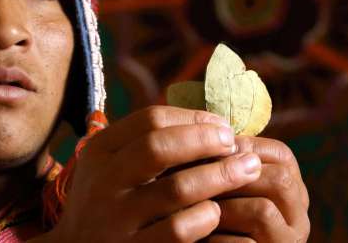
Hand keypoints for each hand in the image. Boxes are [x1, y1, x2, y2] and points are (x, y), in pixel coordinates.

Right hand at [39, 106, 263, 242]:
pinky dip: (205, 216)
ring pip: (176, 189)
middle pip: (160, 147)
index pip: (150, 120)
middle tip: (236, 143)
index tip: (222, 125)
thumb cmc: (109, 205)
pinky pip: (179, 229)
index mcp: (99, 153)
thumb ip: (146, 144)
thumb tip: (212, 119)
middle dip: (206, 140)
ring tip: (248, 169)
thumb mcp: (112, 169)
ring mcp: (116, 220)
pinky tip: (218, 211)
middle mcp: (103, 184)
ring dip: (220, 175)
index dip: (193, 118)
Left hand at [206, 137, 310, 242]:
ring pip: (264, 210)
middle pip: (279, 178)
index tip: (211, 150)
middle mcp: (299, 218)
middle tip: (199, 180)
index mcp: (293, 193)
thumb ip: (229, 167)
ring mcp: (288, 241)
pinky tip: (202, 238)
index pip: (282, 154)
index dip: (245, 146)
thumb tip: (215, 127)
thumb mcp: (230, 193)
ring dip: (224, 207)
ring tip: (196, 209)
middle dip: (234, 176)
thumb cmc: (221, 225)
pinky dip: (218, 240)